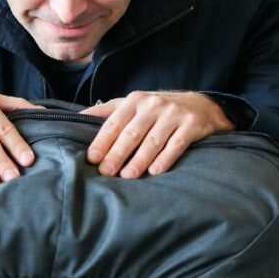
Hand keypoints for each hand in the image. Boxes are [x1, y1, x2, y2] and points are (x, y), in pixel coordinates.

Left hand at [81, 91, 234, 178]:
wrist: (202, 105)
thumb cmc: (159, 110)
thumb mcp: (134, 105)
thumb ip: (108, 111)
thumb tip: (76, 118)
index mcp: (135, 100)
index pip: (114, 122)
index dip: (102, 141)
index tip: (92, 158)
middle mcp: (153, 105)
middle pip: (131, 133)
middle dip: (117, 154)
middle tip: (105, 172)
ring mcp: (173, 115)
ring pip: (152, 141)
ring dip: (139, 160)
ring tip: (127, 177)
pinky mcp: (191, 126)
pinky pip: (176, 145)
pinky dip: (165, 159)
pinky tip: (155, 172)